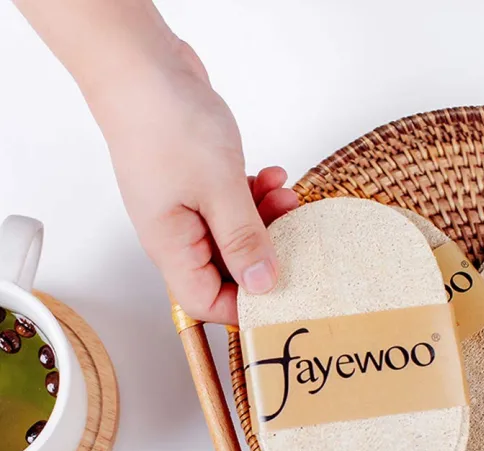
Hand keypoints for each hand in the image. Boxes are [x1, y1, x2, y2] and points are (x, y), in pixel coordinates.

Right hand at [89, 40, 297, 323]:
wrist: (142, 65)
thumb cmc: (166, 122)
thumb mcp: (218, 188)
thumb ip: (243, 240)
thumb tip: (262, 285)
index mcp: (172, 247)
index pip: (207, 302)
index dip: (244, 305)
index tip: (283, 293)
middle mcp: (178, 235)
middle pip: (228, 270)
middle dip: (266, 254)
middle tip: (294, 235)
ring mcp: (188, 208)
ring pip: (236, 235)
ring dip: (267, 220)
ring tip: (287, 197)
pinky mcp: (199, 185)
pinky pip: (234, 206)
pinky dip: (257, 196)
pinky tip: (272, 176)